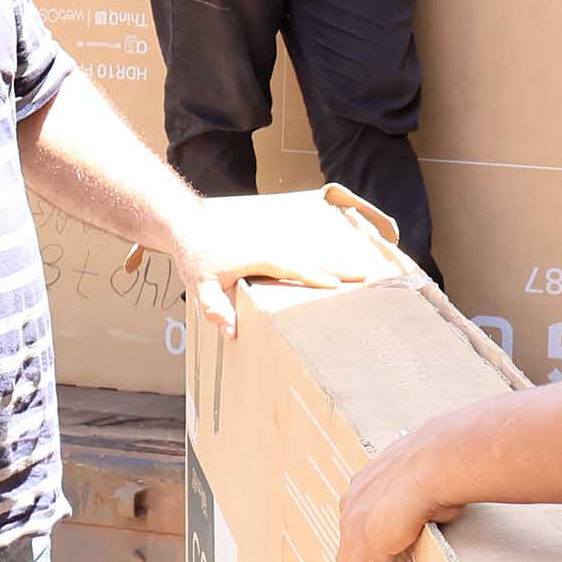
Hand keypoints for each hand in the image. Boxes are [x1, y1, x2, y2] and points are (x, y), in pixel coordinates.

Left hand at [163, 188, 402, 332]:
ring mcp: (278, 250)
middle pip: (314, 261)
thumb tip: (233, 331)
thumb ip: (215, 308)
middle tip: (368, 277)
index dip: (315, 277)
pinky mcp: (277, 253)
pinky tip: (340, 274)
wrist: (193, 230)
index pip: (293, 269)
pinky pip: (306, 260)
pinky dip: (326, 265)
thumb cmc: (198, 260)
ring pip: (313, 259)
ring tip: (366, 277)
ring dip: (339, 266)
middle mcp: (275, 252)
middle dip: (340, 268)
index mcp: (261, 258)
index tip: (337, 285)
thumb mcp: (201, 286)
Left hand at [333, 415, 469, 561]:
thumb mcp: (433, 487)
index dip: (370, 561)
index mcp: (367, 488)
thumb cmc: (449, 467)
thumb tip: (442, 510)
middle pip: (349, 560)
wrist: (443, 461)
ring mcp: (352, 526)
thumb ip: (428, 505)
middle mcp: (352, 505)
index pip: (360, 534)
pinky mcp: (359, 548)